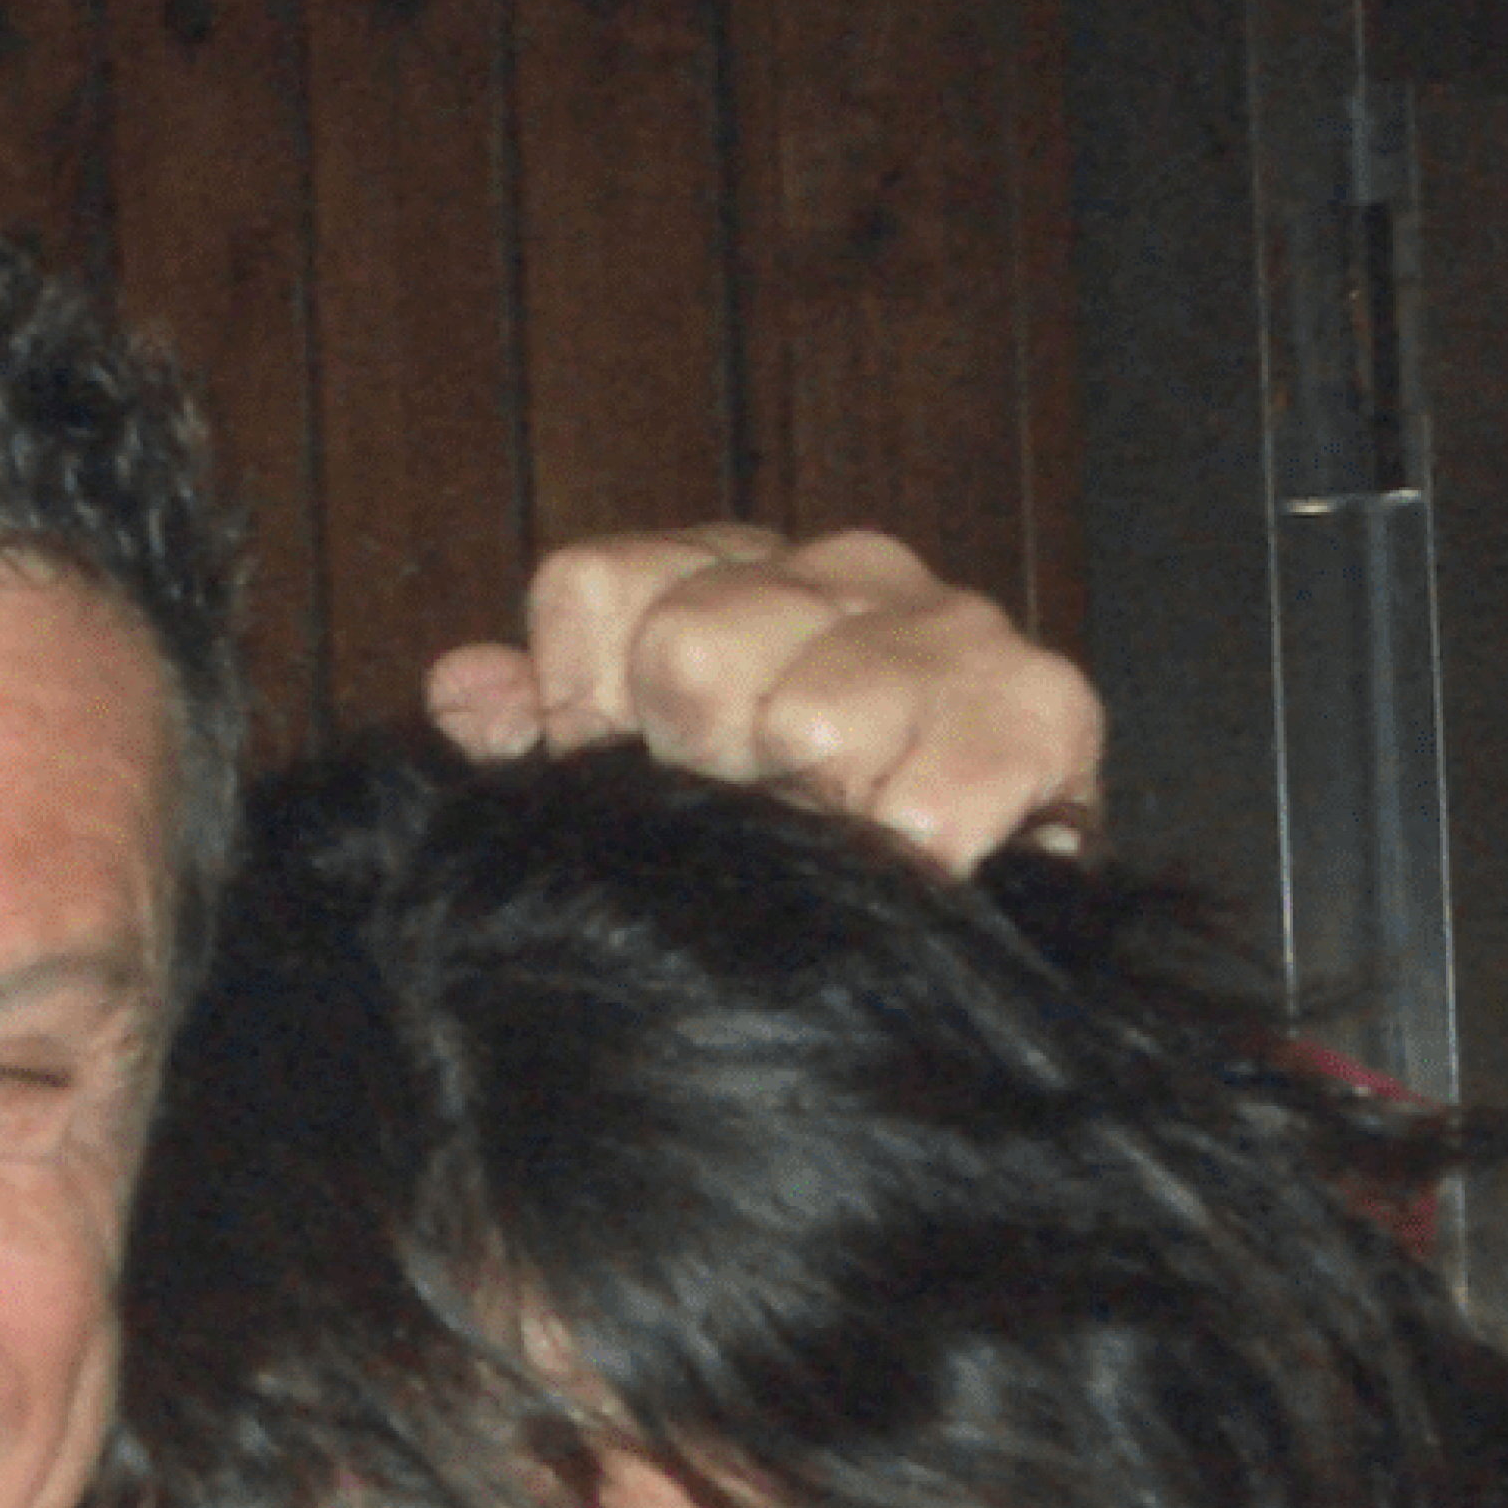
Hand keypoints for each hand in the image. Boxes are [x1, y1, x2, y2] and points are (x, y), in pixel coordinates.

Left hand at [422, 525, 1100, 873]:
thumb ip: (551, 728)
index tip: (645, 776)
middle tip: (754, 827)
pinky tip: (911, 868)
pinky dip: (905, 861)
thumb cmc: (800, 842)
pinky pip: (925, 802)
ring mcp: (951, 625)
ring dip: (812, 823)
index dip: (592, 708)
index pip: (595, 588)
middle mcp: (843, 567)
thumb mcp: (653, 781)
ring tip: (838, 849)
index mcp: (731, 570)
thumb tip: (463, 690)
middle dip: (705, 771)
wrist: (986, 940)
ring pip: (810, 721)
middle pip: (689, 648)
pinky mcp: (1044, 705)